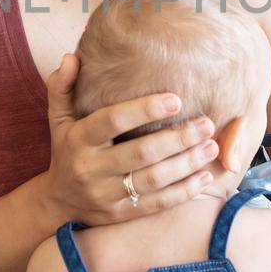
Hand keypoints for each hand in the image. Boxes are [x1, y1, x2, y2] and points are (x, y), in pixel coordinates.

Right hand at [42, 54, 223, 226]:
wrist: (58, 202)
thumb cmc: (66, 149)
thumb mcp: (58, 118)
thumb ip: (62, 86)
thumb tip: (72, 57)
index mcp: (78, 140)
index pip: (113, 121)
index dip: (144, 110)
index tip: (177, 100)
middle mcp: (91, 169)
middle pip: (141, 153)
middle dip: (178, 139)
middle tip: (207, 124)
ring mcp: (106, 195)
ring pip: (153, 180)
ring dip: (187, 164)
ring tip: (213, 147)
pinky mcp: (121, 215)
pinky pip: (157, 205)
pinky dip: (184, 192)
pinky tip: (206, 178)